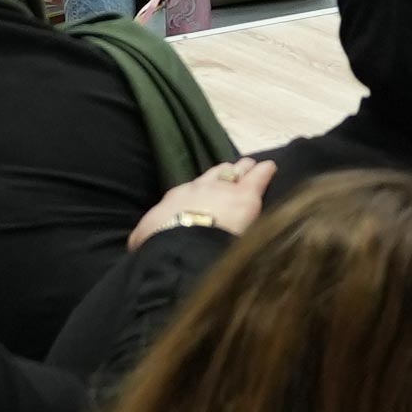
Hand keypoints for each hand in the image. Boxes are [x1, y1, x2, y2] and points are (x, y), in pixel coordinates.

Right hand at [128, 149, 275, 246]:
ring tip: (253, 167)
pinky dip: (264, 172)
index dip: (203, 190)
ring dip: (244, 171)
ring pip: (237, 173)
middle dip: (226, 174)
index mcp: (176, 199)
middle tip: (234, 172)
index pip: (193, 190)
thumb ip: (147, 237)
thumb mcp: (144, 239)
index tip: (209, 192)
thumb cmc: (158, 244)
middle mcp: (200, 188)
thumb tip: (140, 243)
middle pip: (217, 175)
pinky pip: (258, 178)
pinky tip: (270, 168)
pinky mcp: (246, 195)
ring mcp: (224, 189)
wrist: (179, 244)